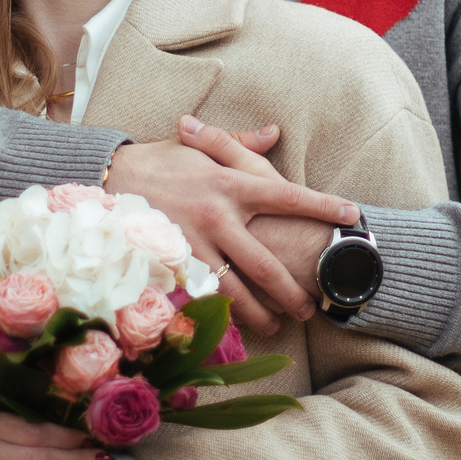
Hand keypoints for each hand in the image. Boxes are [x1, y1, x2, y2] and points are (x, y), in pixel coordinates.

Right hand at [104, 118, 357, 334]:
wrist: (109, 177)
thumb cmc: (160, 160)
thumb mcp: (200, 145)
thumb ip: (239, 142)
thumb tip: (274, 133)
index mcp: (230, 183)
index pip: (287, 195)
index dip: (322, 206)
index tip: (351, 214)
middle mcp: (217, 216)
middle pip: (264, 262)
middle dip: (290, 289)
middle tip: (310, 308)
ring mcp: (193, 244)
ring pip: (234, 289)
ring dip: (258, 312)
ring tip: (276, 325)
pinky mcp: (171, 263)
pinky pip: (200, 295)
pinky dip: (219, 313)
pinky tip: (233, 326)